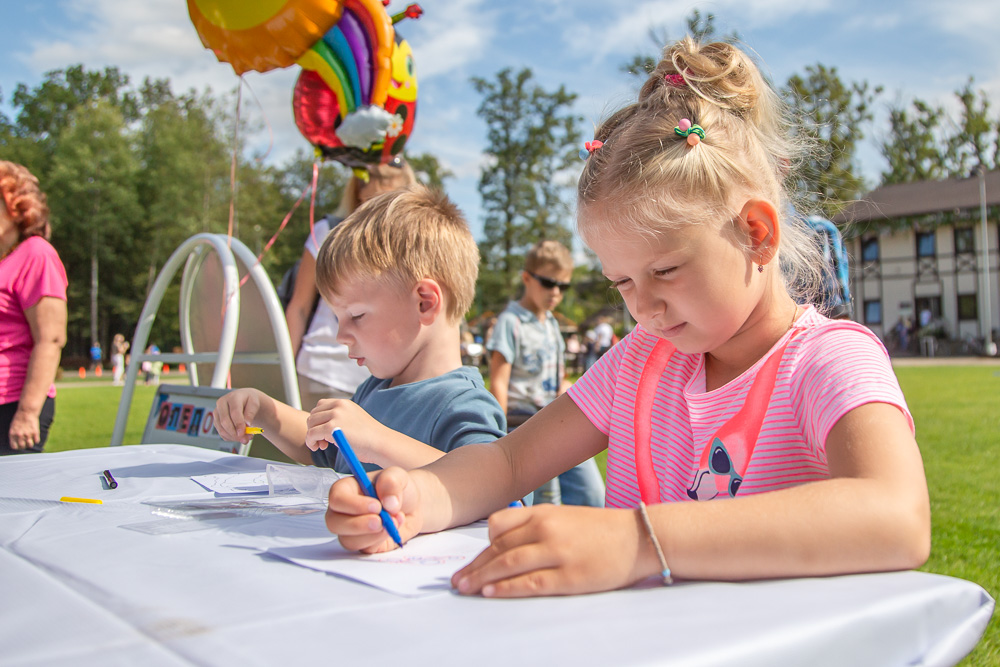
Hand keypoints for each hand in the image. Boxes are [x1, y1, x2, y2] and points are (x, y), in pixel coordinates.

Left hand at [8, 408, 40, 449]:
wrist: (27, 411)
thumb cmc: (19, 418)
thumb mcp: (12, 427)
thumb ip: (13, 435)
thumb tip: (16, 442)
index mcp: (12, 434)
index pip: (14, 447)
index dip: (17, 447)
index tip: (19, 445)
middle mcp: (20, 435)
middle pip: (22, 446)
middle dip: (24, 445)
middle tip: (26, 442)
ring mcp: (28, 434)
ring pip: (30, 445)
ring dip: (30, 444)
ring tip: (30, 440)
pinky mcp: (35, 432)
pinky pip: (37, 441)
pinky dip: (36, 440)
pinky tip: (35, 436)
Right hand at [213, 388, 264, 444]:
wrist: (244, 399)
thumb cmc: (249, 401)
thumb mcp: (254, 404)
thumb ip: (251, 414)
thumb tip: (247, 424)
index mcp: (233, 397)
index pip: (234, 412)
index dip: (238, 424)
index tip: (243, 433)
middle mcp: (221, 403)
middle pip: (224, 421)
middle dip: (235, 433)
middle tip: (246, 439)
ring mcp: (217, 412)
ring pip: (222, 429)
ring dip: (233, 437)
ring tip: (246, 438)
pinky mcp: (216, 421)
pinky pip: (221, 433)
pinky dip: (231, 438)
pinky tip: (240, 437)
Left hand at [304, 399, 386, 456]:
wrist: (380, 443)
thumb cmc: (369, 438)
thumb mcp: (353, 420)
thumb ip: (339, 419)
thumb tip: (320, 425)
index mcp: (344, 403)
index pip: (320, 405)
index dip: (319, 420)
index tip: (324, 432)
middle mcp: (338, 405)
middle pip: (313, 414)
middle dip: (314, 428)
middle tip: (323, 442)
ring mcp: (335, 415)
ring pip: (310, 424)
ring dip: (312, 436)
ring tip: (322, 446)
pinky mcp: (331, 427)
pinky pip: (311, 434)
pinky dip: (310, 442)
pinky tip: (318, 448)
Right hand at [325, 466, 423, 552]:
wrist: (412, 504)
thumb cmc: (397, 488)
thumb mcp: (398, 476)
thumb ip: (391, 483)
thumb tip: (388, 503)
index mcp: (346, 489)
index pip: (336, 498)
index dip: (353, 504)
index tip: (376, 506)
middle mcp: (344, 511)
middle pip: (334, 523)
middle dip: (358, 525)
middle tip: (381, 521)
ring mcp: (351, 530)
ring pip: (348, 540)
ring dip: (373, 534)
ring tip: (394, 521)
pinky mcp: (364, 544)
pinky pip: (365, 549)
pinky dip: (382, 540)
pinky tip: (394, 528)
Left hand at [451, 504, 648, 597]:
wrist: (639, 537)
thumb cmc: (600, 530)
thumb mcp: (564, 517)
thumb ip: (536, 526)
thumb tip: (504, 545)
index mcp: (543, 513)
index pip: (498, 526)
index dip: (481, 546)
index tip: (471, 562)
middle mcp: (546, 528)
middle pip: (498, 548)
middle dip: (474, 566)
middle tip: (456, 581)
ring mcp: (557, 552)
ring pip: (508, 565)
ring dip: (481, 578)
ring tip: (465, 589)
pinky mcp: (569, 576)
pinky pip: (530, 582)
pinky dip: (506, 588)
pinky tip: (491, 593)